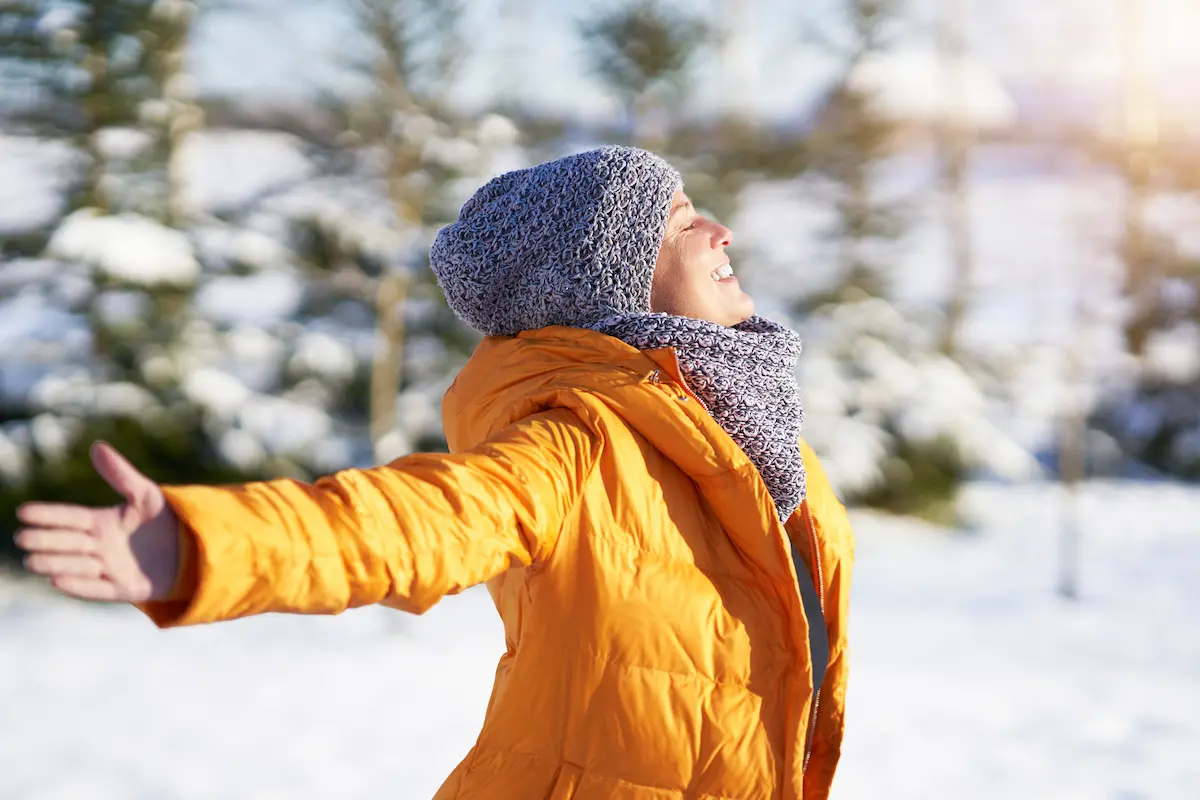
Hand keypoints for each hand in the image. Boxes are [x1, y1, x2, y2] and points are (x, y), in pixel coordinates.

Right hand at [14, 441, 181, 602]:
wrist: (194, 548)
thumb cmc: (165, 518)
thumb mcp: (146, 494)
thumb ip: (121, 474)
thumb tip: (97, 446)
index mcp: (101, 522)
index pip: (69, 517)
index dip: (48, 514)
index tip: (24, 511)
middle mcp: (99, 547)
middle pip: (67, 543)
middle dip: (44, 541)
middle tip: (22, 537)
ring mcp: (109, 569)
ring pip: (75, 567)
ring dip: (55, 563)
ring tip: (32, 560)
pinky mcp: (123, 589)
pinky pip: (97, 589)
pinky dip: (78, 585)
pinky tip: (57, 581)